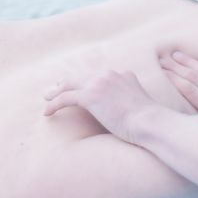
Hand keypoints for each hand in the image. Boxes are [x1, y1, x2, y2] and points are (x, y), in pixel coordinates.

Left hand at [43, 70, 160, 140]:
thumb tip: (129, 115)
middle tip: (55, 90)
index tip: (77, 89)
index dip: (84, 82)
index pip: (97, 76)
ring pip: (69, 84)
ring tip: (47, 99)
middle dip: (66, 83)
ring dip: (55, 92)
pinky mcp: (90, 96)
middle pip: (81, 76)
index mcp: (123, 75)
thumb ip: (132, 102)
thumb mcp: (143, 107)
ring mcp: (99, 83)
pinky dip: (54, 104)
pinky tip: (47, 113)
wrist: (151, 122)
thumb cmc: (150, 122)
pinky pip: (65, 98)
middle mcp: (109, 75)